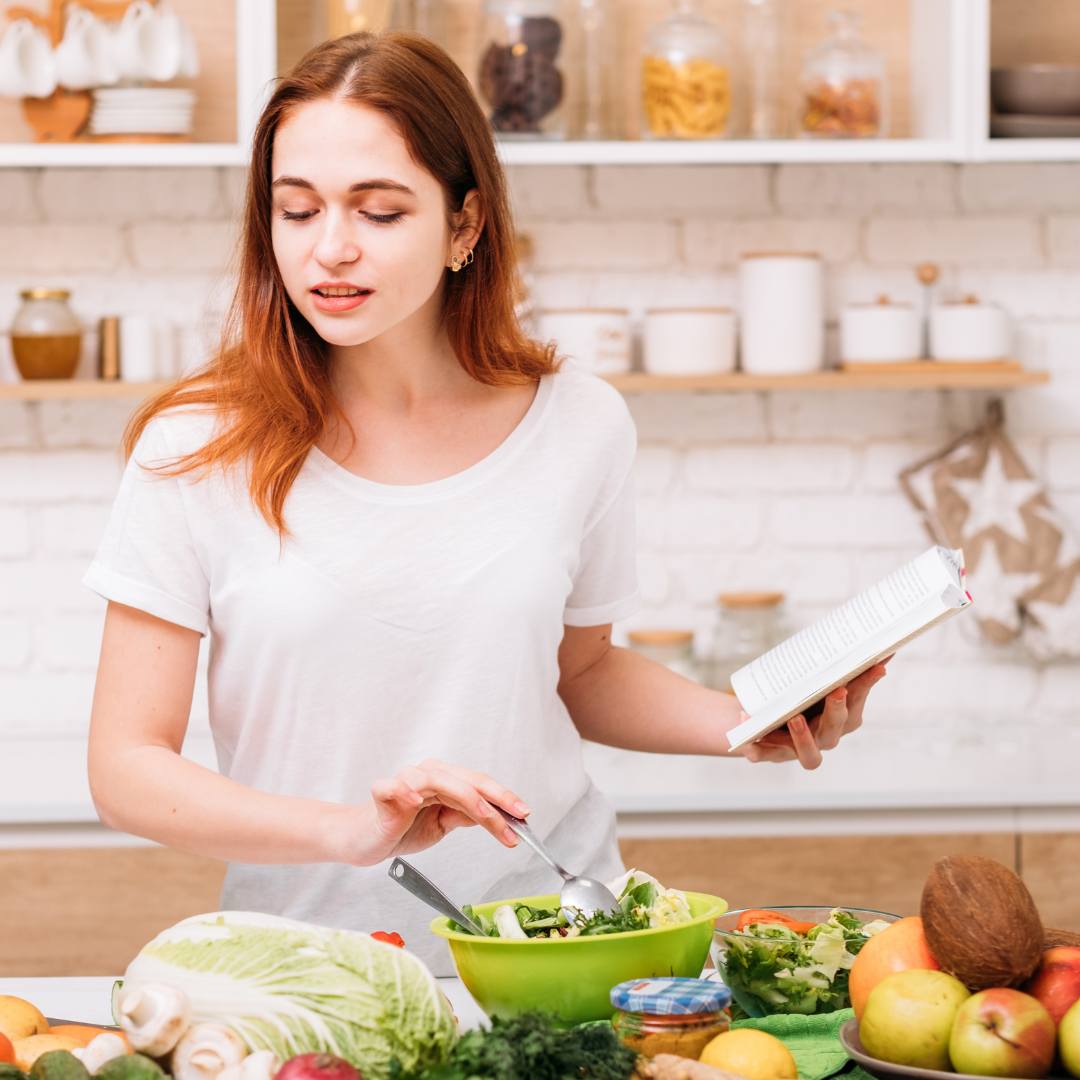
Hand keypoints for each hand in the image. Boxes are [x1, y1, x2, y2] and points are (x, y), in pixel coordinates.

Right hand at [339, 759, 529, 865]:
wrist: (364, 839)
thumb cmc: (401, 826)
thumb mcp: (443, 824)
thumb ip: (467, 816)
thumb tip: (501, 816)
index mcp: (444, 780)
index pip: (480, 784)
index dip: (504, 798)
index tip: (524, 815)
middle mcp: (427, 774)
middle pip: (466, 780)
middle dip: (494, 802)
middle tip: (513, 821)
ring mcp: (404, 781)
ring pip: (438, 780)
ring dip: (465, 797)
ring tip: (483, 814)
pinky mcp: (382, 793)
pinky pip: (392, 787)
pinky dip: (404, 790)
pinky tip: (415, 799)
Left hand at [736, 658, 889, 768]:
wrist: (764, 721)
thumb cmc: (801, 700)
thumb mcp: (820, 683)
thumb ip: (845, 670)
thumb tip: (883, 649)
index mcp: (840, 720)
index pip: (856, 703)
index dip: (865, 686)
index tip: (875, 667)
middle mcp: (824, 738)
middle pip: (835, 729)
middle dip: (837, 710)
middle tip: (837, 691)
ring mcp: (797, 750)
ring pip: (808, 754)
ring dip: (803, 737)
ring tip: (794, 717)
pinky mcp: (771, 754)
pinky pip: (763, 754)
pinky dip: (756, 747)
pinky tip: (746, 728)